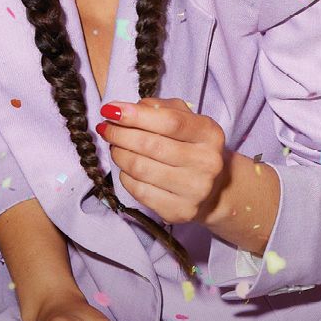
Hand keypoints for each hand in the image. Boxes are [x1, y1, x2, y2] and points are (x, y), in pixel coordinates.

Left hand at [96, 98, 231, 225]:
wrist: (214, 191)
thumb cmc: (192, 148)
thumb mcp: (185, 120)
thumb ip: (159, 109)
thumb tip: (124, 110)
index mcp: (209, 134)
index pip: (170, 121)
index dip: (136, 115)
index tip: (110, 110)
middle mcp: (207, 162)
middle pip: (151, 145)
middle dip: (120, 134)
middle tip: (106, 129)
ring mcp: (194, 190)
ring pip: (140, 168)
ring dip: (119, 155)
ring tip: (115, 147)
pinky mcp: (179, 211)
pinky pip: (139, 191)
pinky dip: (125, 176)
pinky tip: (127, 169)